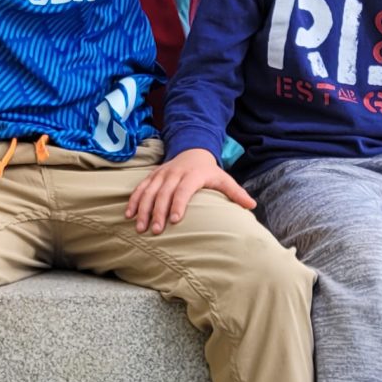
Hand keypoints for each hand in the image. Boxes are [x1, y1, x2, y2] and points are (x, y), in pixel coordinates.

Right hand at [125, 148, 256, 233]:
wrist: (192, 150)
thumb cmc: (209, 171)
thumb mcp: (223, 179)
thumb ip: (236, 193)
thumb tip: (252, 206)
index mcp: (193, 175)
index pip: (184, 190)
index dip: (178, 204)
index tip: (175, 220)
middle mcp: (175, 173)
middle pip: (164, 193)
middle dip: (158, 212)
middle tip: (156, 231)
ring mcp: (161, 174)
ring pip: (149, 191)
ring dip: (143, 209)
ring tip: (141, 227)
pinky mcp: (152, 176)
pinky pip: (140, 188)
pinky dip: (134, 200)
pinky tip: (129, 214)